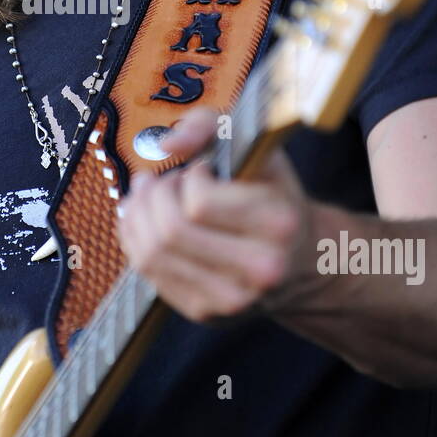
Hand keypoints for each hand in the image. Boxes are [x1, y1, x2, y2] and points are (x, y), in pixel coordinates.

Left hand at [116, 106, 317, 322]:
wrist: (301, 259)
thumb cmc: (272, 196)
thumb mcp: (255, 147)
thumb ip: (210, 124)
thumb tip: (167, 144)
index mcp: (279, 224)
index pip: (199, 203)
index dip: (188, 178)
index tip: (201, 171)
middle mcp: (261, 269)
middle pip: (170, 232)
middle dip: (153, 196)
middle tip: (161, 180)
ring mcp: (233, 299)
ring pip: (152, 255)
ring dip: (139, 216)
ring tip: (151, 197)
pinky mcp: (206, 313)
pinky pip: (149, 273)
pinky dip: (135, 241)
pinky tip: (146, 223)